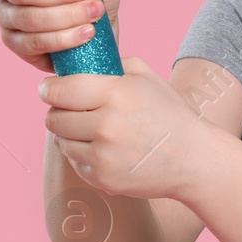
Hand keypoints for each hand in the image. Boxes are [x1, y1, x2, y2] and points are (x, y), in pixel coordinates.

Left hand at [37, 56, 217, 200]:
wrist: (192, 159)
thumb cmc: (169, 113)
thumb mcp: (146, 76)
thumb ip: (111, 64)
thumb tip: (77, 63)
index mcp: (115, 94)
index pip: (59, 90)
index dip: (48, 89)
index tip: (48, 89)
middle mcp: (106, 125)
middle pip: (53, 118)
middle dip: (58, 112)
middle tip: (70, 110)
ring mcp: (102, 155)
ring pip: (61, 141)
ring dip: (70, 135)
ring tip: (91, 130)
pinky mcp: (102, 178)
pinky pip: (74, 162)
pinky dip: (83, 155)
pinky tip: (104, 149)